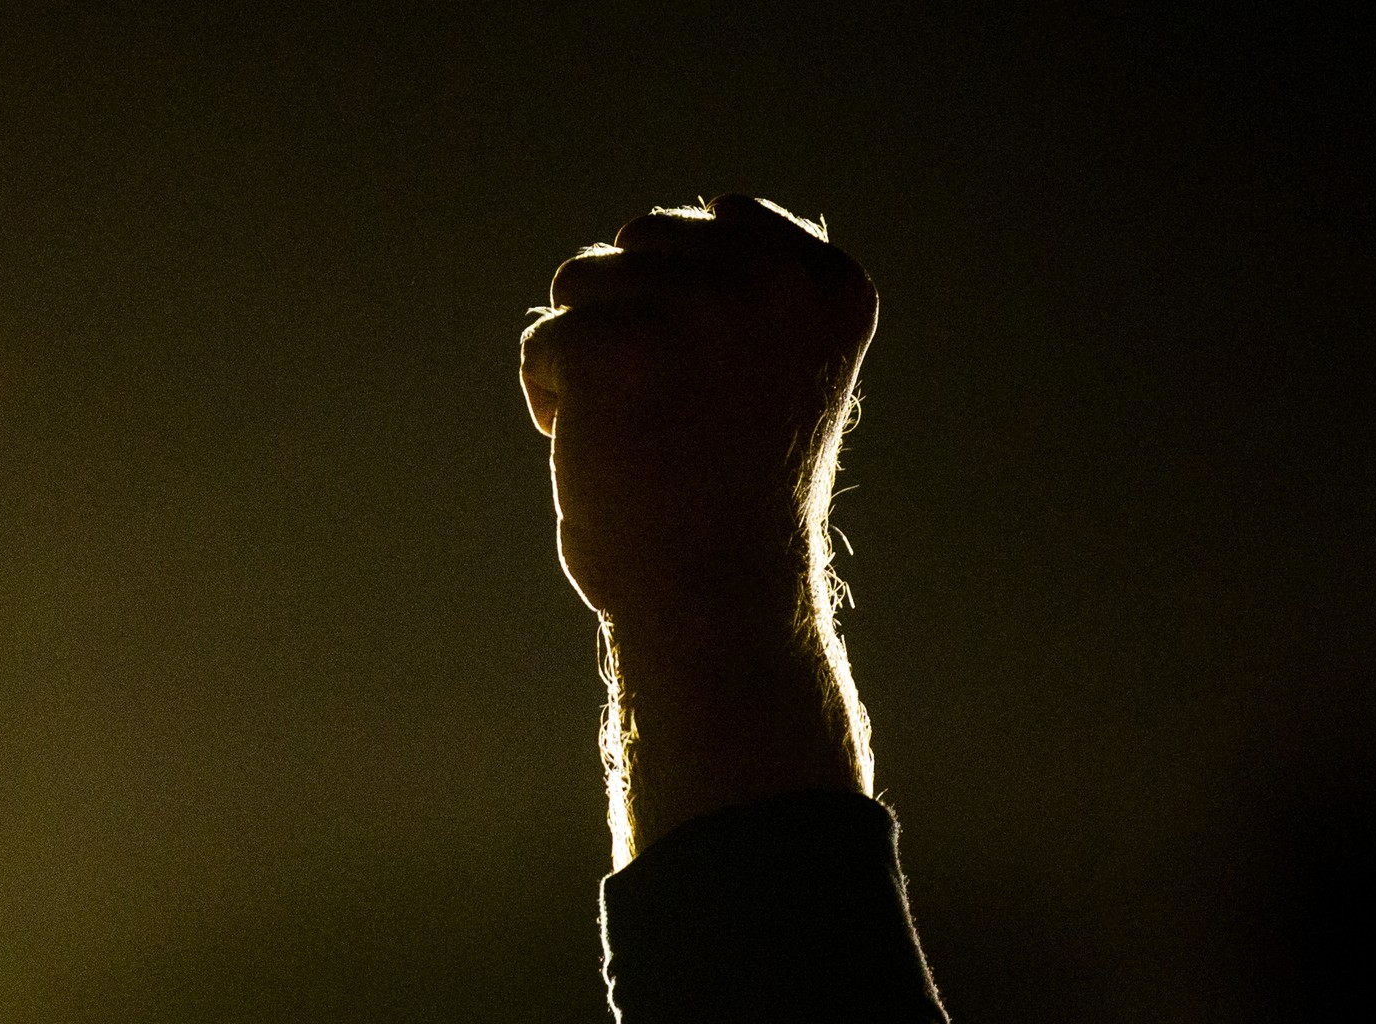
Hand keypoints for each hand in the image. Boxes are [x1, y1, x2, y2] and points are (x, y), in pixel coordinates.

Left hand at [520, 195, 877, 616]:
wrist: (716, 599)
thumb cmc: (739, 499)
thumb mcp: (778, 370)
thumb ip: (754, 292)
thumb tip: (713, 215)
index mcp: (832, 286)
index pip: (720, 220)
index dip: (690, 302)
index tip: (719, 386)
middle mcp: (774, 282)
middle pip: (644, 241)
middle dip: (635, 319)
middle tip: (674, 417)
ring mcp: (695, 308)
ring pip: (584, 280)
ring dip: (591, 356)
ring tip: (641, 435)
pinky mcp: (611, 344)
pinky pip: (543, 341)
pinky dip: (552, 400)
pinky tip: (602, 453)